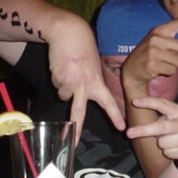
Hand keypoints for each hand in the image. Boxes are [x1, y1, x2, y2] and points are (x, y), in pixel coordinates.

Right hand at [47, 22, 124, 140]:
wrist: (68, 33)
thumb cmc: (83, 47)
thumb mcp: (94, 65)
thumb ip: (92, 80)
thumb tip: (84, 93)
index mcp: (97, 82)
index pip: (108, 102)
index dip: (115, 115)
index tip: (121, 128)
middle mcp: (84, 86)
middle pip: (78, 113)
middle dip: (75, 129)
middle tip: (73, 145)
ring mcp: (69, 83)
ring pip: (63, 94)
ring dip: (64, 85)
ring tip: (69, 69)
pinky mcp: (57, 78)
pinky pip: (56, 83)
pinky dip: (58, 77)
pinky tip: (62, 64)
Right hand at [122, 7, 177, 95]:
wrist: (132, 69)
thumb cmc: (151, 56)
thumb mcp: (165, 48)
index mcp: (161, 30)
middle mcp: (157, 38)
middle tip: (172, 59)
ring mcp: (153, 50)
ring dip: (175, 66)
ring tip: (164, 64)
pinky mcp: (152, 63)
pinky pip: (172, 70)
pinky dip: (169, 72)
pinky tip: (159, 69)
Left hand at [126, 97, 177, 164]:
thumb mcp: (176, 118)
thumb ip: (163, 116)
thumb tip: (142, 117)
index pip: (162, 104)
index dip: (148, 102)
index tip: (134, 102)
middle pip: (160, 127)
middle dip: (143, 130)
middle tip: (128, 133)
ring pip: (162, 142)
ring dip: (162, 144)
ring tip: (172, 141)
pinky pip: (168, 152)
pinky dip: (169, 152)